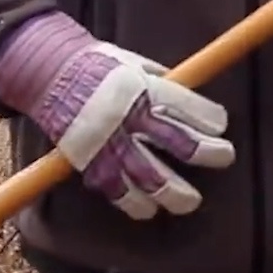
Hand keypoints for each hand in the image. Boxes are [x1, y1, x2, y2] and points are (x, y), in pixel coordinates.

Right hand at [0, 12, 234, 219]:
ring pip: (149, 177)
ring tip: (190, 201)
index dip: (210, 119)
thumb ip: (160, 81)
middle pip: (178, 144)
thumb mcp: (134, 62)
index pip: (187, 107)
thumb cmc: (97, 63)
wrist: (49, 71)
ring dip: (174, 193)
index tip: (220, 126)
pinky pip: (114, 189)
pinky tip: (148, 210)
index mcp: (143, 87)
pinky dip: (133, 204)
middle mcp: (130, 117)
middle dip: (207, 153)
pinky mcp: (89, 160)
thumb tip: (187, 96)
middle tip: (223, 157)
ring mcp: (109, 142)